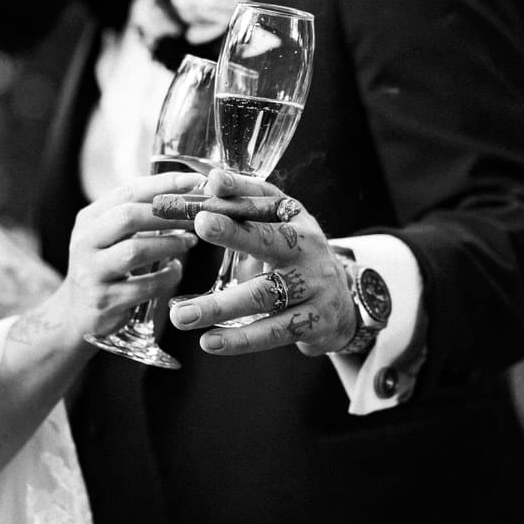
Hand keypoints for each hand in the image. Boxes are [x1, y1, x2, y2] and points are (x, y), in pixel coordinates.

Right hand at [47, 172, 203, 339]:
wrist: (77, 311)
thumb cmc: (106, 265)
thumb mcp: (112, 236)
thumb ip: (140, 215)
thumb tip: (189, 193)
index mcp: (89, 219)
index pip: (127, 192)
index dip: (163, 184)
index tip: (195, 181)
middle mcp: (85, 242)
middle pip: (128, 217)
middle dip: (168, 214)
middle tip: (196, 216)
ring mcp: (91, 273)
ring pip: (135, 251)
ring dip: (170, 244)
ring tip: (190, 241)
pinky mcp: (104, 301)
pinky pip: (145, 286)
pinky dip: (167, 277)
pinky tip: (176, 271)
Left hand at [167, 170, 357, 356]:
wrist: (343, 305)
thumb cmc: (295, 260)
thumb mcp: (278, 230)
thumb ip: (243, 211)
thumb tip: (209, 185)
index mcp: (295, 220)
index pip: (266, 199)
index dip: (240, 190)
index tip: (213, 182)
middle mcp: (308, 249)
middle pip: (269, 239)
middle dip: (234, 231)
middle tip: (200, 223)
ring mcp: (313, 287)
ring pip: (262, 295)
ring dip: (219, 306)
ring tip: (181, 315)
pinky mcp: (314, 322)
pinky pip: (273, 331)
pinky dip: (240, 339)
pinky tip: (210, 342)